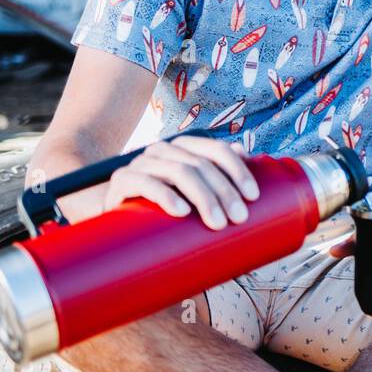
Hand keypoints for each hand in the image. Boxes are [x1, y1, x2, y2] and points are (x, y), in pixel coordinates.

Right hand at [103, 135, 259, 230]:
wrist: (118, 223)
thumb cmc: (165, 209)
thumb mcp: (193, 193)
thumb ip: (216, 171)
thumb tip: (243, 150)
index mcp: (184, 148)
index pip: (217, 150)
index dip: (238, 170)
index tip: (253, 197)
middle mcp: (163, 150)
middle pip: (201, 164)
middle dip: (224, 191)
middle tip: (239, 218)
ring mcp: (141, 163)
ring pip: (180, 172)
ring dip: (204, 197)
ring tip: (218, 223)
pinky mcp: (121, 181)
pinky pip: (145, 183)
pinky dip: (166, 196)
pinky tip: (182, 212)